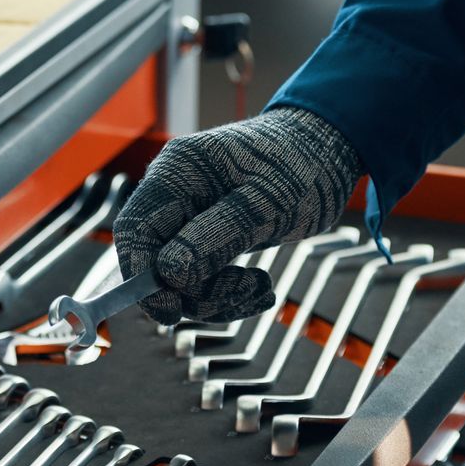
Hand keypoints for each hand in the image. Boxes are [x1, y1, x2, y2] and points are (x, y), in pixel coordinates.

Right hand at [113, 107, 364, 324]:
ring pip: (181, 277)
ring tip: (262, 288)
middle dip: (195, 290)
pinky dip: (229, 292)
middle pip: (156, 260)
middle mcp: (176, 193)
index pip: (136, 230)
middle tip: (244, 292)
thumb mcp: (267, 204)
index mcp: (179, 172)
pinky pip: (203, 276)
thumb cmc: (302, 167)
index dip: (143, 276)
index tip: (171, 313)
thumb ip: (217, 236)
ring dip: (218, 296)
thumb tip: (169, 274)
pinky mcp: (209, 234)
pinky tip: (261, 290)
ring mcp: (191, 214)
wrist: (328, 153)